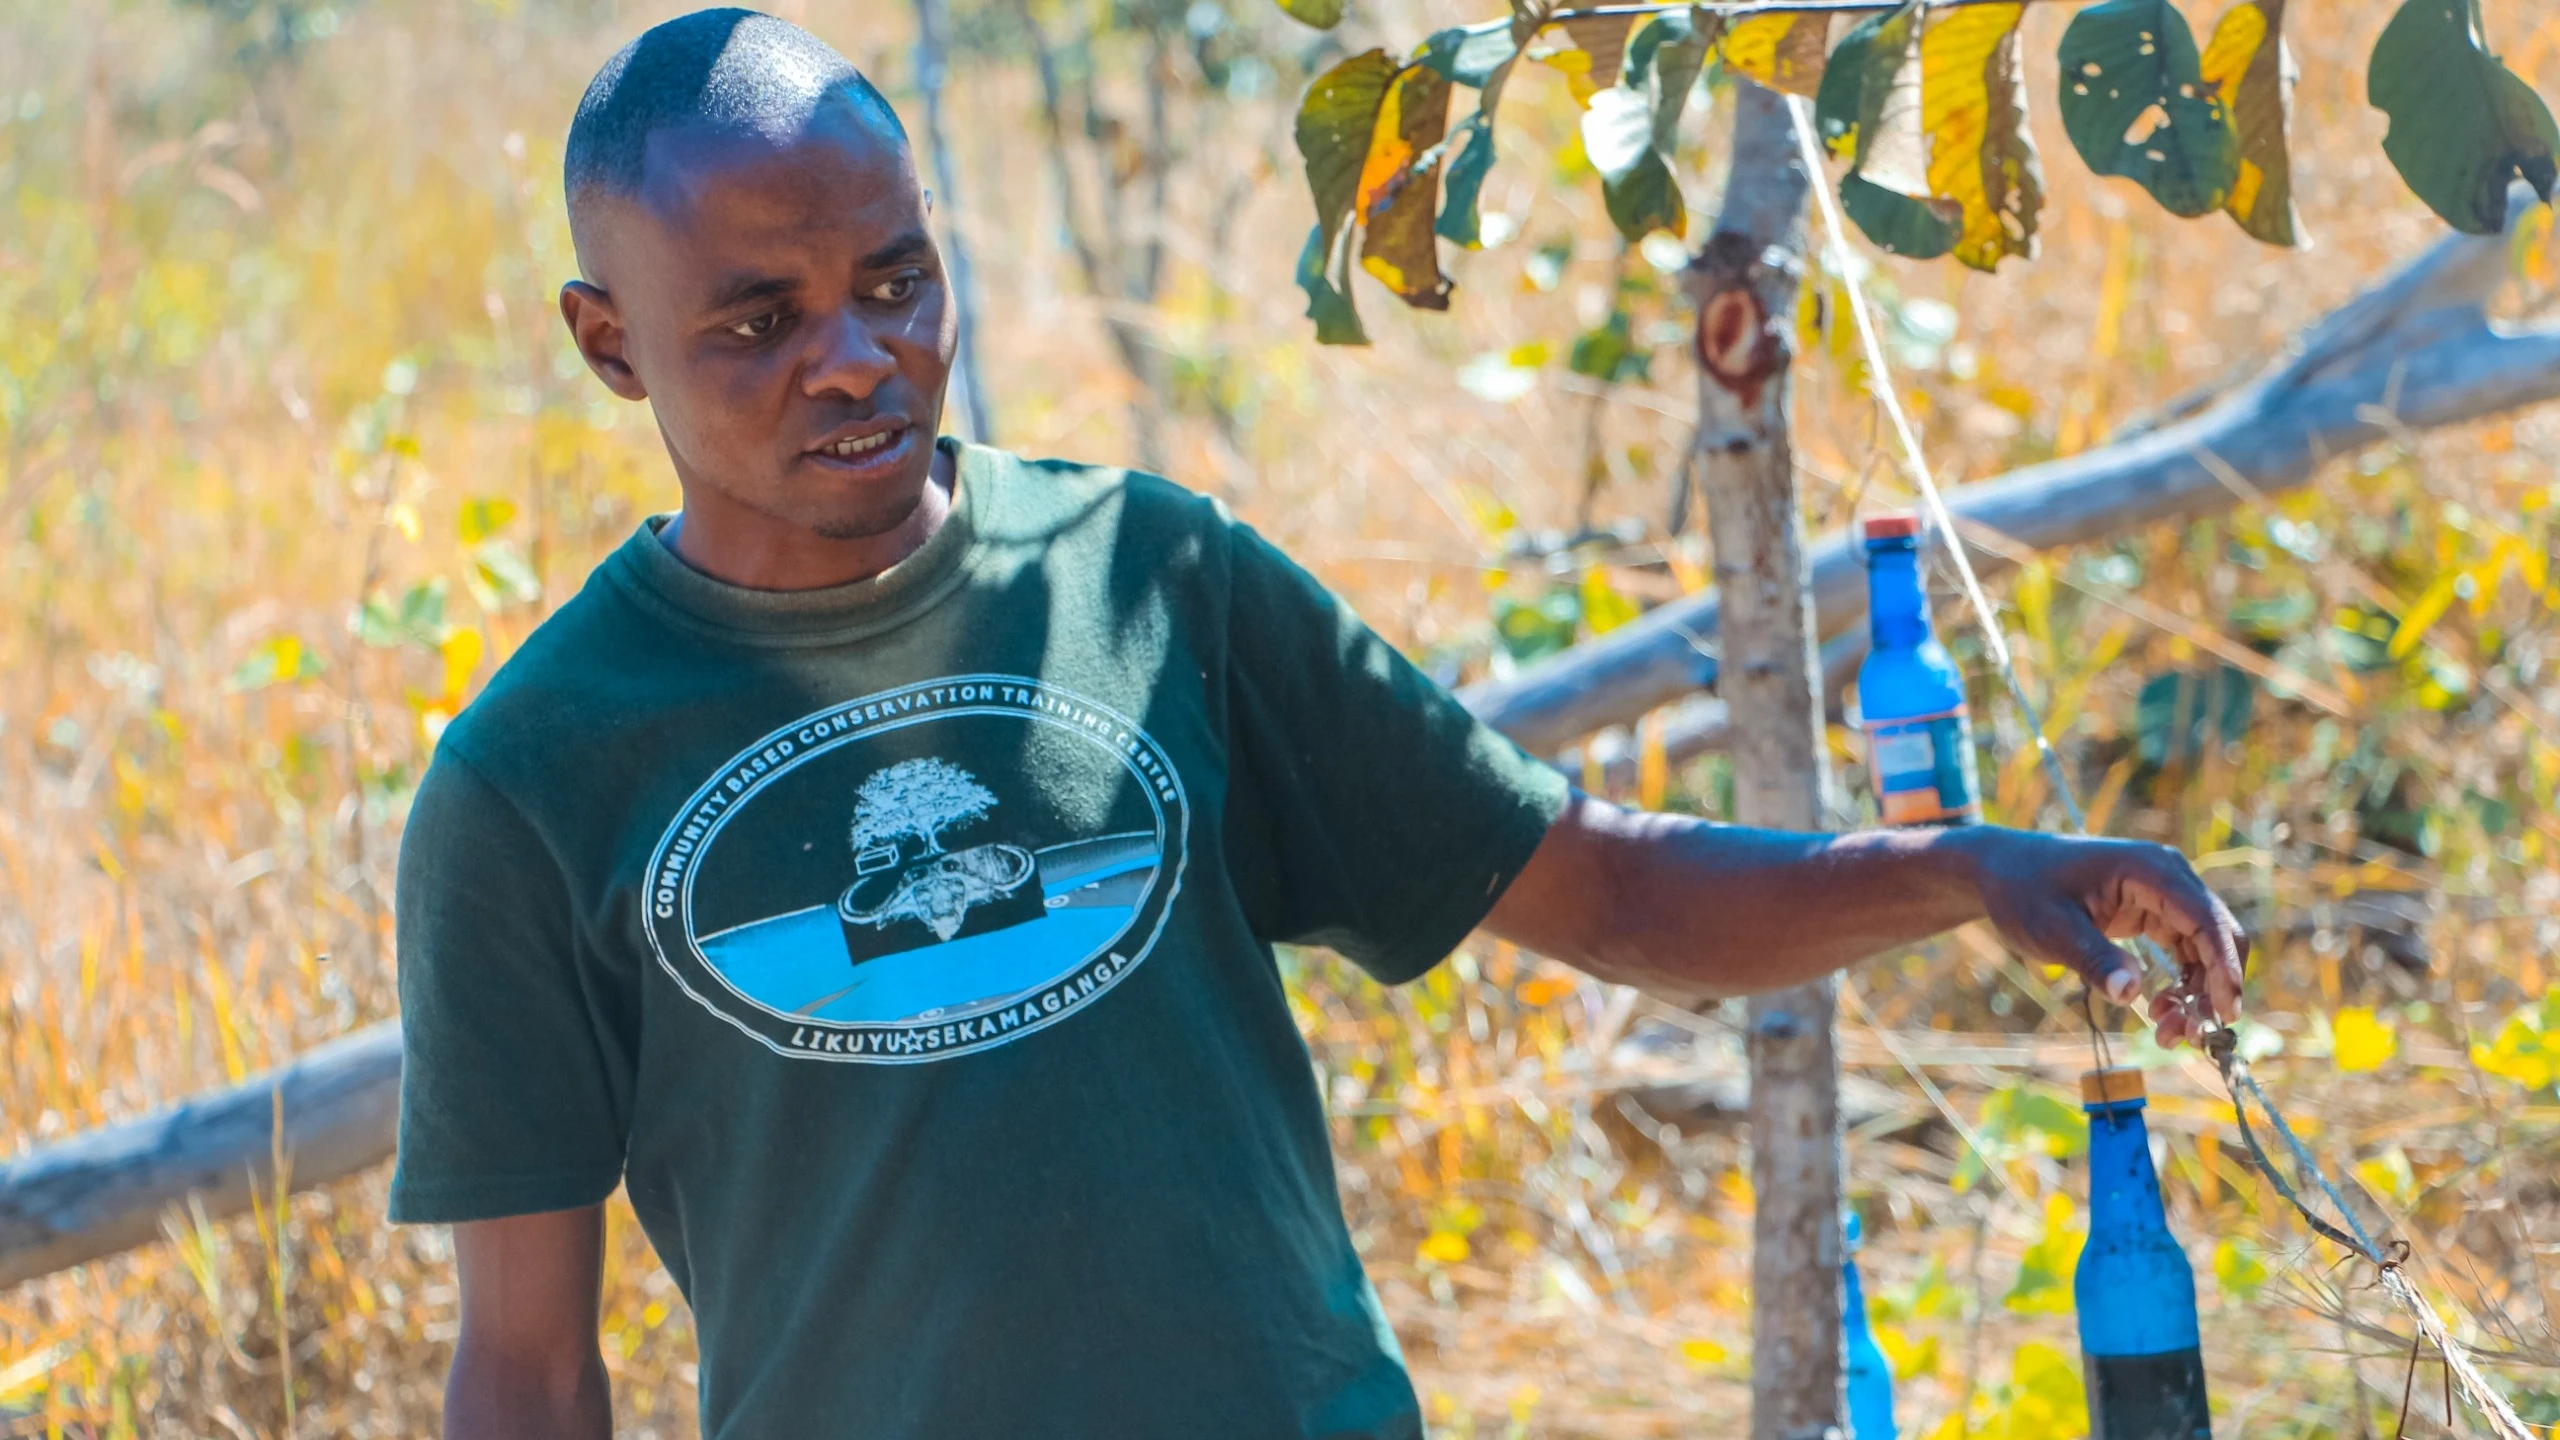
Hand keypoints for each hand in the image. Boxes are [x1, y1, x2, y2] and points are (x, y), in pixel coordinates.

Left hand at [1956, 829, 2249, 1045]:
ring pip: (2204, 950)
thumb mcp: (2050, 928)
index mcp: (2149, 869)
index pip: (2205, 918)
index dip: (2224, 966)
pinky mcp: (2153, 913)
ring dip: (2195, 994)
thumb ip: (2092, 958)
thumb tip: (2130, 994)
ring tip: (2168, 1035)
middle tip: (2192, 1037)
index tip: (2227, 1012)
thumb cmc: (2021, 891)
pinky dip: (2179, 985)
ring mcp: (2162, 894)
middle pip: (2216, 935)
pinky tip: (2158, 1012)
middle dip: (2212, 988)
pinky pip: (2183, 952)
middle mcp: (2166, 877)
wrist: (1999, 870)